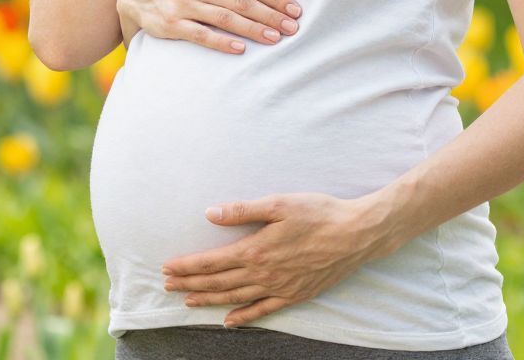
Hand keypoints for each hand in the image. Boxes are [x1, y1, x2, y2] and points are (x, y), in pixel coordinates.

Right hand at [117, 0, 302, 52]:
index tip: (294, 10)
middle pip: (242, 1)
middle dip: (269, 16)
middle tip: (292, 28)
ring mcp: (185, 4)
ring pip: (225, 18)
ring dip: (252, 29)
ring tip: (274, 39)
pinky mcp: (172, 23)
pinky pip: (200, 34)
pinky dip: (221, 42)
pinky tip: (240, 49)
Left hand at [160, 192, 392, 327]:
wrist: (356, 234)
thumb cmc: (318, 213)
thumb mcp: (278, 203)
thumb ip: (242, 210)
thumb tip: (210, 213)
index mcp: (256, 250)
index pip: (211, 262)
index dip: (187, 266)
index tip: (167, 268)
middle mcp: (264, 274)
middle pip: (218, 282)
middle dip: (190, 284)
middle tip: (167, 286)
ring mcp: (280, 287)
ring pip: (236, 298)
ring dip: (210, 300)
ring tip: (189, 301)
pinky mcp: (295, 295)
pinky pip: (263, 310)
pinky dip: (244, 317)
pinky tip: (230, 321)